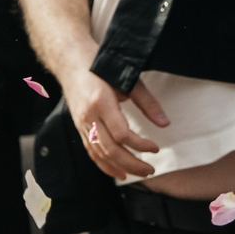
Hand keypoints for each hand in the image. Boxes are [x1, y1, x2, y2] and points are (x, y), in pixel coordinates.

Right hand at [61, 67, 164, 181]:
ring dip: (120, 167)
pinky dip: (104, 164)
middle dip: (132, 163)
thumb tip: (164, 123)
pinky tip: (118, 172)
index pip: (121, 134)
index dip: (140, 145)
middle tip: (151, 170)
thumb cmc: (100, 66)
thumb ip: (147, 103)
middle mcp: (88, 116)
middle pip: (109, 148)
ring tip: (139, 172)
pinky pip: (90, 150)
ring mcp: (80, 123)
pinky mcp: (78, 126)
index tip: (155, 148)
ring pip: (99, 153)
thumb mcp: (128, 80)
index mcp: (100, 102)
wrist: (70, 61)